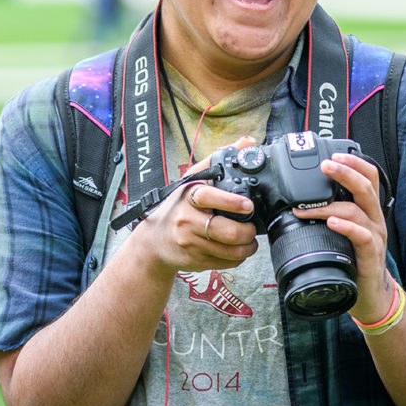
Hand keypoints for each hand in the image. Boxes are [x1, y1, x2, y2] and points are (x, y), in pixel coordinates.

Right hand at [132, 136, 259, 277]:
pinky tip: (238, 250)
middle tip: (252, 227)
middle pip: (224, 231)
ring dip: (247, 247)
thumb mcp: (192, 180)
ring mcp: (190, 242)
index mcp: (189, 195)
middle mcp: (186, 219)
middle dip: (247, 231)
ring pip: (229, 250)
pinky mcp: (194, 260)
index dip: (231, 202)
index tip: (248, 205)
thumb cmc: (178, 206)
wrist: (154, 240)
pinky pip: (225, 263)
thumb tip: (248, 142)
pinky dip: (238, 258)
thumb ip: (219, 159)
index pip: (208, 197)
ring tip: (250, 240)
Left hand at [293, 153, 394, 322]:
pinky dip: (346, 227)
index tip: (334, 154)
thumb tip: (301, 199)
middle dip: (345, 172)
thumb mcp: (344, 231)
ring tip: (309, 205)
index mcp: (367, 209)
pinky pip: (362, 236)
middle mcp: (374, 219)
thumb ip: (332, 213)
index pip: (369, 177)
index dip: (355, 162)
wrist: (368, 294)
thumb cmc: (353, 258)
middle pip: (366, 186)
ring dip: (330, 204)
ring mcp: (375, 236)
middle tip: (325, 165)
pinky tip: (332, 223)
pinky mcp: (371, 254)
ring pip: (358, 210)